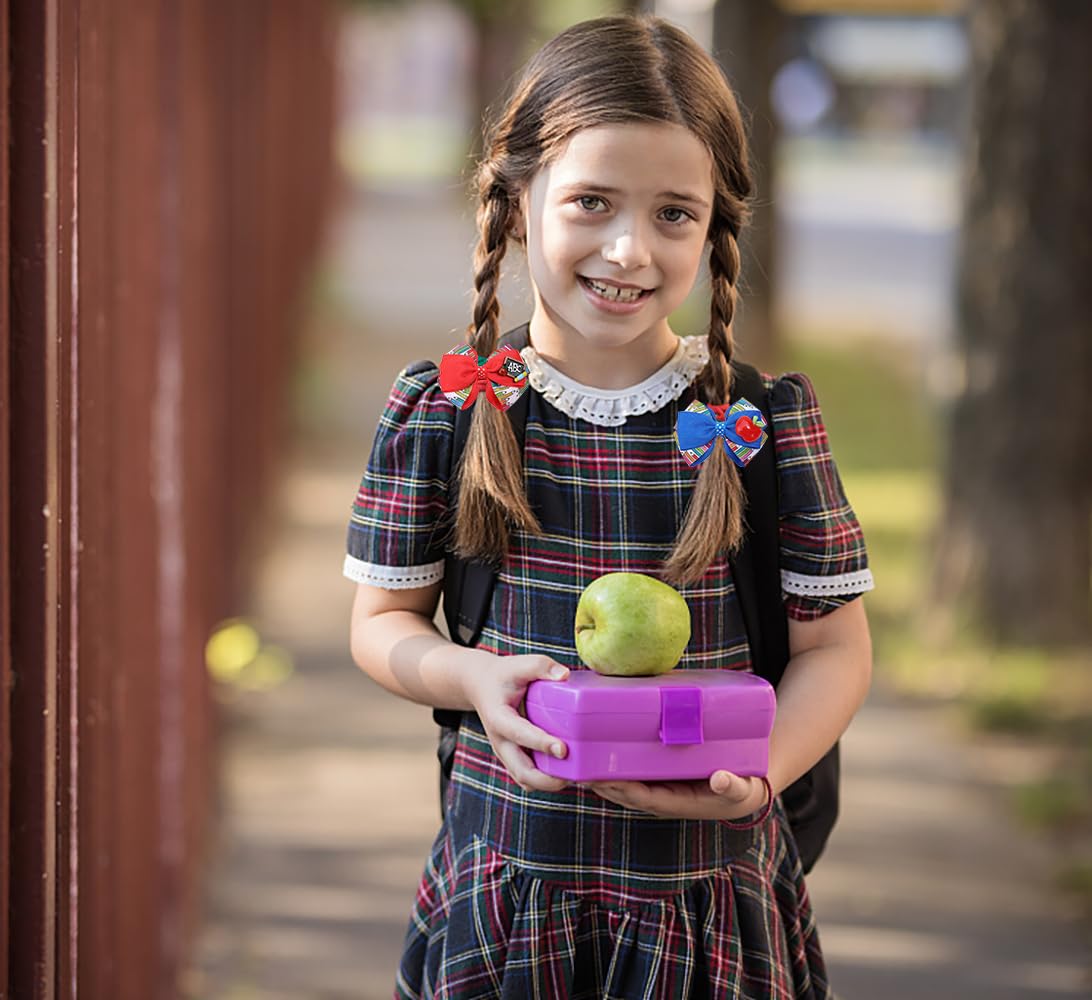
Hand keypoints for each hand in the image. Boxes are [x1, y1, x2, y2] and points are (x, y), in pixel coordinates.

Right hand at [463, 654, 570, 792]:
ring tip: (575, 778)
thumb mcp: (519, 664)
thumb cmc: (504, 675)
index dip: (541, 743)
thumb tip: (565, 675)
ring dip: (549, 784)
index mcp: (499, 718)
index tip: (563, 749)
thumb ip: (541, 667)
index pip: (520, 734)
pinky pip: (528, 777)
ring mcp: (505, 753)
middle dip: (547, 779)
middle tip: (574, 776)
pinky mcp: (513, 757)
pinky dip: (546, 781)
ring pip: (525, 780)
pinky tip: (567, 773)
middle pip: (521, 772)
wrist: (480, 685)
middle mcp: (500, 741)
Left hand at [588, 770, 768, 821]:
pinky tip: (595, 748)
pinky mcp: (658, 775)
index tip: (599, 778)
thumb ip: (732, 786)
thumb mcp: (743, 789)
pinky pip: (630, 772)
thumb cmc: (743, 788)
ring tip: (576, 756)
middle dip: (599, 780)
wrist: (747, 787)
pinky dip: (611, 763)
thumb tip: (719, 779)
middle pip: (623, 791)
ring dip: (599, 773)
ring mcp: (658, 787)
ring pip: (622, 782)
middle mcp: (661, 797)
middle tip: (575, 764)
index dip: (619, 788)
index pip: (640, 797)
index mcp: (677, 802)